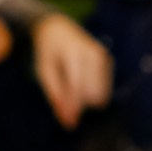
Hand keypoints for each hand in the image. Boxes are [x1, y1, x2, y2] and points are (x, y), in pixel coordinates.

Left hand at [32, 13, 112, 127]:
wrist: (57, 27)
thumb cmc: (48, 52)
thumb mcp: (44, 72)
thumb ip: (56, 96)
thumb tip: (68, 122)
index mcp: (74, 54)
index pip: (77, 88)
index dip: (73, 108)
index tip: (68, 123)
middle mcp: (92, 54)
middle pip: (92, 94)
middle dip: (80, 104)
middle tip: (65, 100)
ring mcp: (102, 56)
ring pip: (101, 94)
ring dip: (86, 99)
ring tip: (70, 87)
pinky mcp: (107, 60)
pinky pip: (104, 88)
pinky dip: (92, 92)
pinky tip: (80, 81)